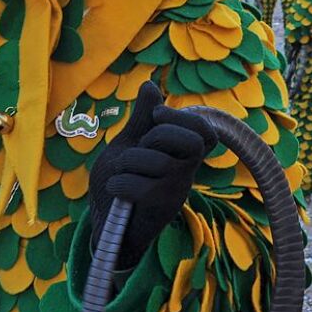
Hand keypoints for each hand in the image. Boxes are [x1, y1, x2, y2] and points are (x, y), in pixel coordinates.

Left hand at [89, 82, 217, 268]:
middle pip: (195, 142)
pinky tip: (115, 189)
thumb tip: (151, 85)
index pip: (206, 133)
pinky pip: (142, 187)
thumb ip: (140, 120)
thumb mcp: (127, 146)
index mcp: (180, 156)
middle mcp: (185, 174)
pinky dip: (119, 182)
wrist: (106, 226)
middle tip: (141, 146)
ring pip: (160, 162)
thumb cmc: (120, 184)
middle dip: (161, 133)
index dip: (184, 117)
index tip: (155, 115)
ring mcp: (175, 193)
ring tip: (119, 172)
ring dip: (128, 161)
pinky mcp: (159, 212)